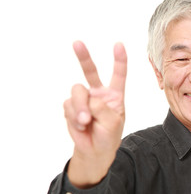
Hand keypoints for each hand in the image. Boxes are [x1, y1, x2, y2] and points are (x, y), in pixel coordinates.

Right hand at [64, 41, 126, 187]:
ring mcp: (84, 99)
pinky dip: (73, 117)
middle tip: (77, 43)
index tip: (119, 45)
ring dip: (79, 107)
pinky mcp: (71, 106)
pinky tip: (80, 126)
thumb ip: (101, 108)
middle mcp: (99, 93)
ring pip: (77, 91)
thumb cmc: (108, 136)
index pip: (118, 75)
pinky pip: (68, 105)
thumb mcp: (112, 122)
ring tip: (85, 122)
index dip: (119, 60)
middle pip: (90, 71)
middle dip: (84, 57)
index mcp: (114, 95)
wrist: (94, 150)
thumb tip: (84, 100)